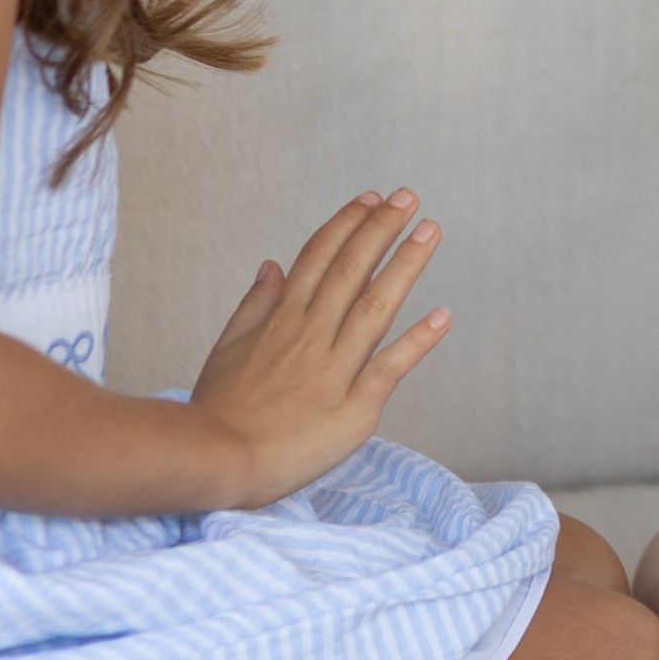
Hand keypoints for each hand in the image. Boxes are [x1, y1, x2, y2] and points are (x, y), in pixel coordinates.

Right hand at [189, 189, 448, 507]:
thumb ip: (255, 304)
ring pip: (375, 306)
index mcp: (282, 319)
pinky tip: (442, 316)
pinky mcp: (353, 407)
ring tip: (430, 231)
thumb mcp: (228, 347)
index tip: (371, 198)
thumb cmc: (219, 410)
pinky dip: (418, 341)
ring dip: (405, 265)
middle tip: (408, 197)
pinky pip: (390, 368)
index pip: (319, 257)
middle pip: (351, 269)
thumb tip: (272, 264)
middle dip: (381, 229)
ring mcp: (333, 369)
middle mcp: (310, 335)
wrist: (215, 462)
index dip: (347, 224)